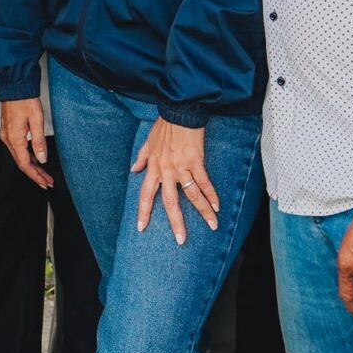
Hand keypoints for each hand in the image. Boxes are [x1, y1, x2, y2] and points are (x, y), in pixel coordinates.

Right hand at [0, 98, 52, 190]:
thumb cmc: (25, 100)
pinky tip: (36, 160)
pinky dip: (27, 157)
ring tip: (44, 174)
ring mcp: (7, 135)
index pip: (25, 164)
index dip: (36, 175)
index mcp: (14, 138)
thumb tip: (42, 159)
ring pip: (19, 157)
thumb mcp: (37, 120)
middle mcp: (7, 139)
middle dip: (35, 174)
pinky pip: (18, 149)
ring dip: (32, 167)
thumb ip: (39, 141)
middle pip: (22, 163)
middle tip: (47, 182)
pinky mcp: (9, 131)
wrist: (15, 87)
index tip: (45, 182)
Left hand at [132, 118, 216, 244]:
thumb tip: (134, 169)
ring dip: (203, 212)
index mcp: (153, 167)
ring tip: (212, 225)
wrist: (180, 111)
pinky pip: (204, 182)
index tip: (141, 228)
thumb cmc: (165, 125)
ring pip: (192, 196)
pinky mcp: (196, 161)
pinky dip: (211, 194)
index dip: (143, 211)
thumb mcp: (148, 141)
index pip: (145, 194)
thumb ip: (141, 157)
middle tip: (181, 240)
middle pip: (170, 202)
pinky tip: (218, 206)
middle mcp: (165, 171)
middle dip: (176, 223)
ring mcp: (181, 167)